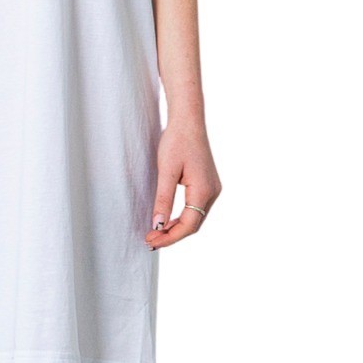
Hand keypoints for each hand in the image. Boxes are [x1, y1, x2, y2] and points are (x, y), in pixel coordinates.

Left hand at [145, 120, 220, 248]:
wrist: (188, 120)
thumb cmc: (176, 141)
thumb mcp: (166, 171)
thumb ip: (163, 199)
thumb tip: (158, 225)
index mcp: (204, 190)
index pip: (189, 225)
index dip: (170, 237)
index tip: (151, 242)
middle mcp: (212, 192)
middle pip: (193, 224)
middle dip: (172, 235)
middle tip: (149, 242)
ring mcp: (212, 189)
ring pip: (195, 218)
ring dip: (176, 228)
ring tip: (155, 234)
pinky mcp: (207, 185)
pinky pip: (195, 209)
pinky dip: (181, 218)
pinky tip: (167, 221)